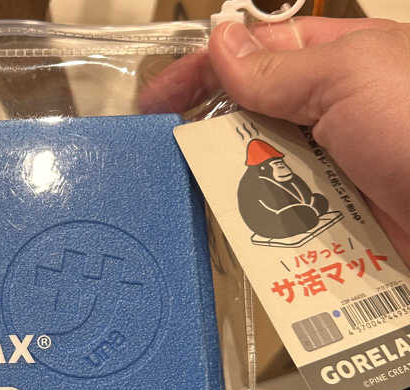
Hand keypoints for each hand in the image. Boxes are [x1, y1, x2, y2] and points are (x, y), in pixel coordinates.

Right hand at [139, 18, 409, 263]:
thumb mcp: (350, 78)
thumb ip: (278, 68)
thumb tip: (222, 44)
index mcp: (339, 64)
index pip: (254, 55)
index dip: (200, 72)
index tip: (155, 99)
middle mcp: (333, 115)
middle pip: (249, 119)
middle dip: (210, 134)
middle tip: (168, 154)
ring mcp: (333, 171)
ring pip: (260, 173)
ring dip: (232, 185)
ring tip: (201, 197)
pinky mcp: (335, 221)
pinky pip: (282, 220)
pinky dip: (260, 226)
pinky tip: (239, 231)